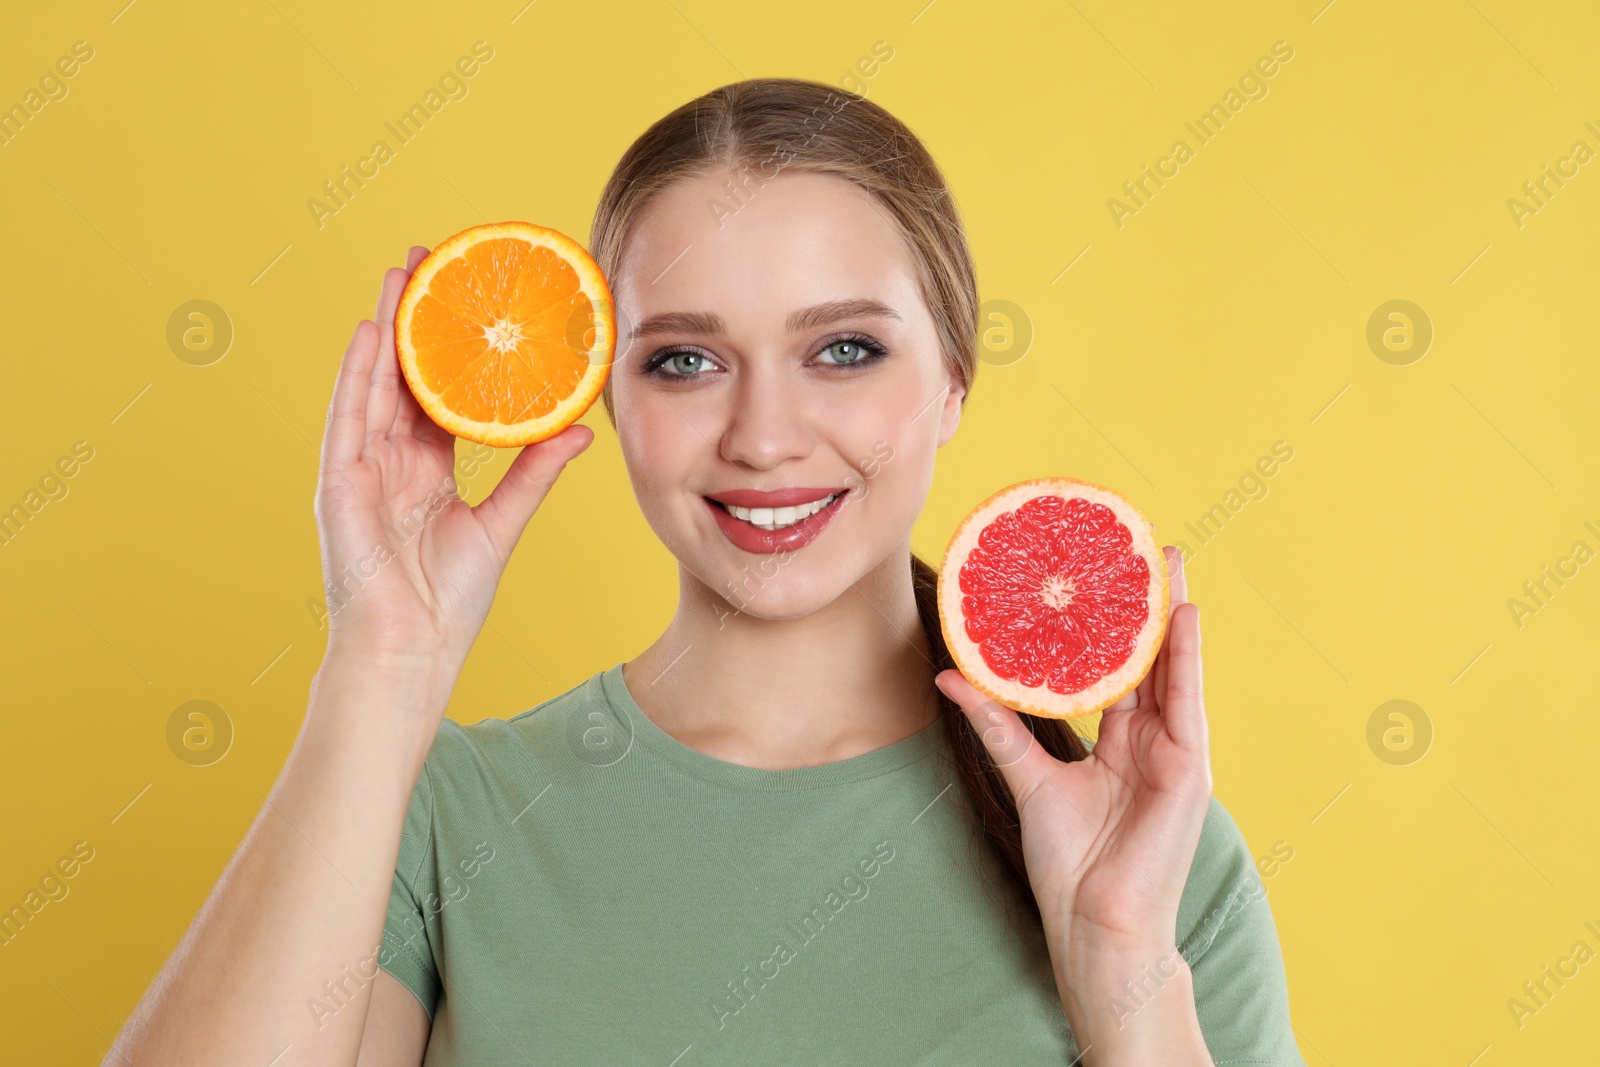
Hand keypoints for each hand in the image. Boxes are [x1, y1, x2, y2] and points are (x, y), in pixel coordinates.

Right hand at [314, 246, 594, 670]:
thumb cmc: (448, 602)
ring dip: (385, 328)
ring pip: (372, 385)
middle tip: (429, 262)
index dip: (448, 348)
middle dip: (413, 320)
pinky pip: (347, 420)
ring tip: (401, 275)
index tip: (466, 301)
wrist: (411, 653)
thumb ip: (534, 472)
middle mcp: (389, 463)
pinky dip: (357, 376)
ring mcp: (360, 471)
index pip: (435, 394)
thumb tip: (580, 429)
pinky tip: (370, 332)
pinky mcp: (340, 487)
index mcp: (424, 472)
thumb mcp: (502, 523)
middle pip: (401, 376)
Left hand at [934, 546, 1211, 976]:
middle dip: (1151, 605)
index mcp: (1123, 744)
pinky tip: (1184, 616)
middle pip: (1153, 659)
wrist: (1095, 926)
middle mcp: (1153, 742)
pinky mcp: (1187, 772)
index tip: (1108, 574)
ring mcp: (1175, 755)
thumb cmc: (1071, 864)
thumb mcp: (1027, 776)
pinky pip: (1187, 703)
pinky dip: (1187, 658)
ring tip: (1168, 561)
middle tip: (1148, 547)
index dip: (1117, 624)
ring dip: (1173, 615)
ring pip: (1174, 670)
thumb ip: (997, 723)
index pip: (1123, 669)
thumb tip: (950, 676)